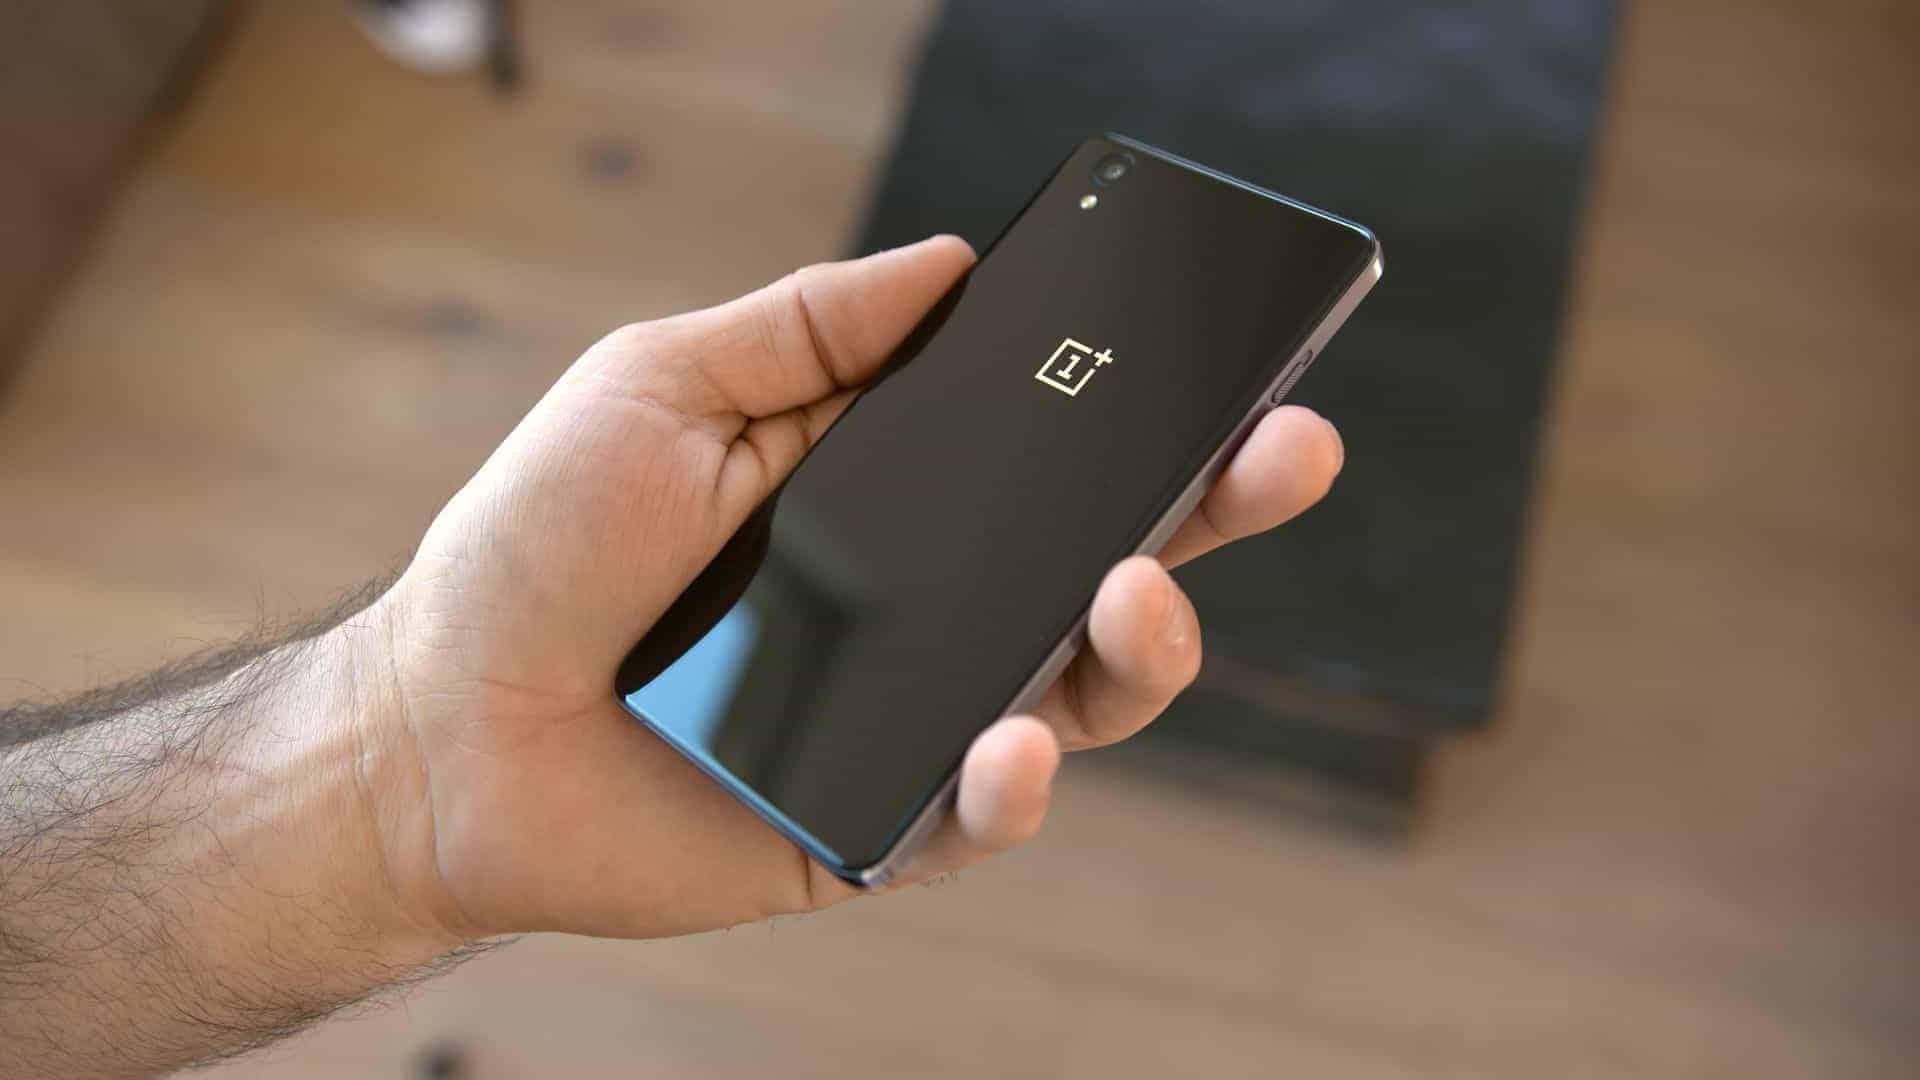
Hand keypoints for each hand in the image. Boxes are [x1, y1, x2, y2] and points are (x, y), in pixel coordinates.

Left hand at [360, 236, 1343, 942]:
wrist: (442, 725)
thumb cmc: (540, 547)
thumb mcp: (664, 386)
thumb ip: (814, 330)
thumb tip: (955, 261)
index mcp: (897, 492)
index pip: (1058, 449)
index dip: (1155, 411)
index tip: (1239, 364)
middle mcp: (931, 603)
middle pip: (1111, 560)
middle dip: (1217, 509)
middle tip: (1286, 452)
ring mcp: (916, 716)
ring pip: (1083, 692)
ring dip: (1142, 648)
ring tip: (1127, 598)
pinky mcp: (881, 824)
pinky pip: (985, 814)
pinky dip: (1015, 784)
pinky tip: (1004, 746)